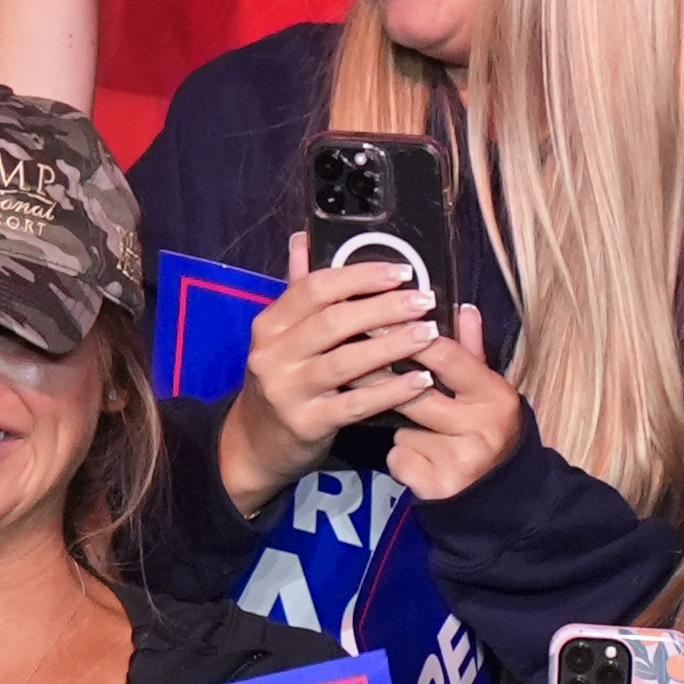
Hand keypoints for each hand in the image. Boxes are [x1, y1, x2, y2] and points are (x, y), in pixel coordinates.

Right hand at [215, 233, 441, 515]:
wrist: (254, 444)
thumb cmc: (281, 381)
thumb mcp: (280, 337)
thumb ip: (298, 292)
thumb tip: (304, 238)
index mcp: (268, 326)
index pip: (312, 289)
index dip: (360, 276)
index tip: (402, 272)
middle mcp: (272, 356)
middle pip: (332, 322)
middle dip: (384, 308)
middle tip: (424, 300)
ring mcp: (287, 391)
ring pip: (346, 362)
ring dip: (393, 345)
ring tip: (429, 334)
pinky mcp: (306, 424)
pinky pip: (356, 404)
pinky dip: (391, 391)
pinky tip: (420, 380)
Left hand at [385, 304, 521, 502]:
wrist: (499, 492)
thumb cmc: (482, 430)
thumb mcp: (484, 390)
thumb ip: (470, 350)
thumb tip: (463, 307)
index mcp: (495, 394)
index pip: (446, 357)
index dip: (407, 337)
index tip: (373, 323)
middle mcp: (484, 426)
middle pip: (414, 393)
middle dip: (379, 378)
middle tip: (348, 363)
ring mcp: (462, 458)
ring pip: (403, 428)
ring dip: (396, 425)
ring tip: (406, 426)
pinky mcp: (439, 485)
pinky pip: (399, 458)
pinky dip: (399, 457)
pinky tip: (415, 460)